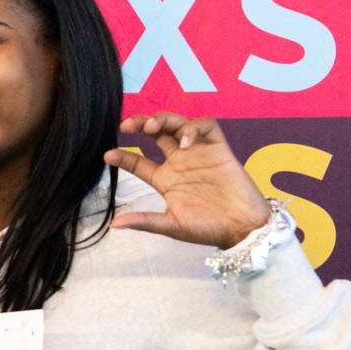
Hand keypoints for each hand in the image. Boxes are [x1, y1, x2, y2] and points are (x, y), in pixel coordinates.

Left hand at [104, 113, 273, 249]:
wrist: (243, 229)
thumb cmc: (208, 229)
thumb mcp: (172, 225)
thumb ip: (145, 221)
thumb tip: (115, 224)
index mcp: (166, 180)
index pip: (139, 163)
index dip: (123, 157)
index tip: (108, 156)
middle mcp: (180, 163)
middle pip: (157, 134)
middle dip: (142, 124)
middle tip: (128, 125)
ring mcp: (199, 154)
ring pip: (178, 125)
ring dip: (163, 120)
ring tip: (151, 128)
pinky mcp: (219, 149)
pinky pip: (206, 127)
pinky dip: (193, 128)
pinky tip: (186, 142)